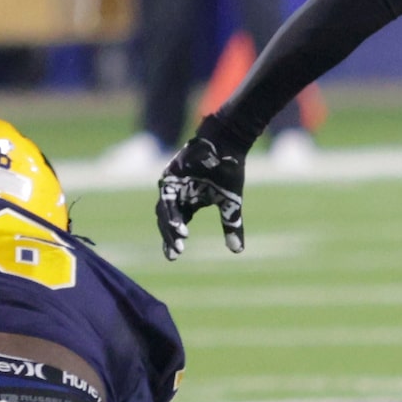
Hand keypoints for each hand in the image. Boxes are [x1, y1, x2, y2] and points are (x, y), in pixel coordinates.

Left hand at [156, 123, 248, 259]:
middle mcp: (177, 194)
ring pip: (164, 211)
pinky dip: (171, 211)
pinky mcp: (170, 176)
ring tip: (179, 240)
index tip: (174, 257)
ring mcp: (172, 184)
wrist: (228, 144)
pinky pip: (167, 197)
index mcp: (190, 200)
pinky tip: (177, 223)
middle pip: (167, 220)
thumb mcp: (231, 203)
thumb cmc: (229, 171)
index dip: (175, 240)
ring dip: (171, 227)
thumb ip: (232, 226)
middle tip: (175, 253)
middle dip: (170, 237)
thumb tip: (237, 251)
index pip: (178, 224)